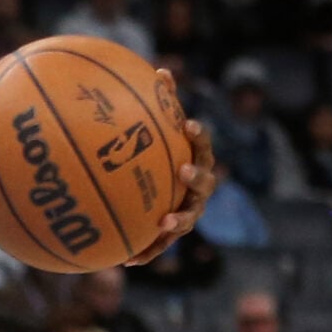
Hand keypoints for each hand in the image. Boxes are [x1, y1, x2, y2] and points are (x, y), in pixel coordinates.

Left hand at [128, 72, 216, 265]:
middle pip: (205, 182)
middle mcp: (198, 188)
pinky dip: (147, 252)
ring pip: (189, 218)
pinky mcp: (170, 235)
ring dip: (179, 219)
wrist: (162, 197)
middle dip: (197, 176)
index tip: (189, 125)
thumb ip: (161, 104)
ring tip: (165, 221)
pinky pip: (159, 246)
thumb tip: (162, 69)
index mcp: (195, 160)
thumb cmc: (161, 158)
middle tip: (184, 170)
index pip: (202, 146)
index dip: (199, 136)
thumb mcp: (160, 134)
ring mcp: (188, 211)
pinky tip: (127, 262)